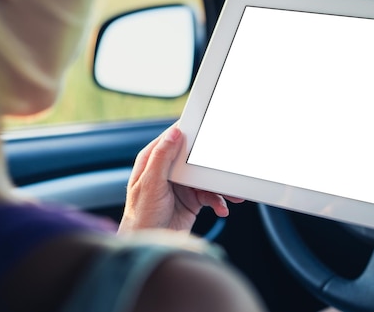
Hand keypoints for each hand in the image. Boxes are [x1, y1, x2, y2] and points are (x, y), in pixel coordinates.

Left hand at [118, 125, 243, 232]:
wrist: (149, 246)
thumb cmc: (140, 217)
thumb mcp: (150, 184)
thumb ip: (162, 157)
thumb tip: (174, 133)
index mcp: (154, 161)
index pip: (174, 139)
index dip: (190, 132)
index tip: (208, 127)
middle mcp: (168, 171)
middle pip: (195, 159)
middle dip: (213, 163)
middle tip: (228, 165)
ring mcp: (181, 186)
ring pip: (206, 178)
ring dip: (220, 186)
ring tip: (233, 194)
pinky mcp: (191, 200)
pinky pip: (210, 195)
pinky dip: (218, 201)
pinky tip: (222, 209)